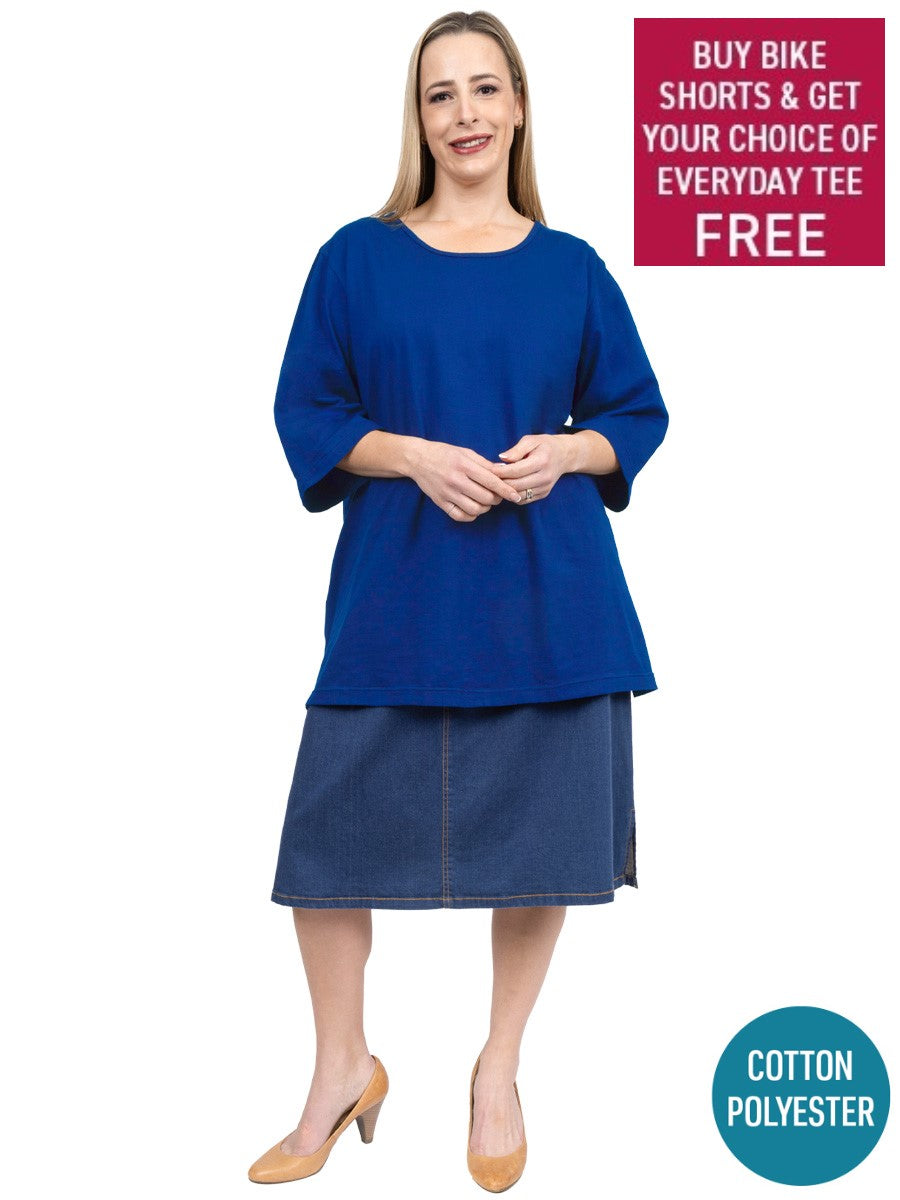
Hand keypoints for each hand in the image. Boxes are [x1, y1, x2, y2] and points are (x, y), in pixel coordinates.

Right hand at [408, 439, 523, 521]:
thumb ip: (485, 464)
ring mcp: (447, 493)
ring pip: (475, 509)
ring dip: (485, 508)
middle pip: (486, 498)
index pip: (491, 481)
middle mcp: (456, 480)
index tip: (516, 496)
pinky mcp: (440, 503)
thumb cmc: (444, 453)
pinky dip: (471, 515)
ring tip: (485, 501)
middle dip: (496, 499)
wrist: (417, 459)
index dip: (506, 490)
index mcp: (464, 465)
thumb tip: (504, 473)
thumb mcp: (466, 452)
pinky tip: (473, 508)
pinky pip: (460, 516)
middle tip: (497, 495)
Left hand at [487, 434, 572, 502]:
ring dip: (505, 491)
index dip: (500, 471)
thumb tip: (501, 458)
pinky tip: (507, 487)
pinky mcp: (544, 494)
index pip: (516, 470)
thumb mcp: (531, 440)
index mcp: (542, 461)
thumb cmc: (544, 445)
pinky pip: (523, 500)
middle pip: (516, 485)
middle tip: (489, 478)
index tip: (489, 469)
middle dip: (500, 482)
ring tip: (496, 483)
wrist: (564, 456)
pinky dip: (513, 495)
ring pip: (518, 495)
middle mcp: (545, 477)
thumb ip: (516, 450)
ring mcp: (545, 488)